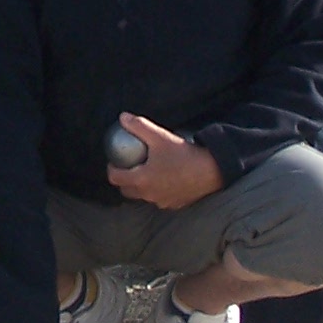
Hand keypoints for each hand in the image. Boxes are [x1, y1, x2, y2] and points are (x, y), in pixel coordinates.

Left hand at [105, 113, 222, 209]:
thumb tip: (123, 118)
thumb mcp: (159, 136)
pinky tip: (163, 178)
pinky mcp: (175, 204)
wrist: (211, 171)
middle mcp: (149, 195)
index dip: (111, 168)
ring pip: (143, 196)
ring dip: (140, 186)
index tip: (115, 160)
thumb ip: (139, 126)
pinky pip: (159, 199)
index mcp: (141, 180)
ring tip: (145, 170)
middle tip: (128, 166)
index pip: (115, 178)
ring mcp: (162, 202)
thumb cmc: (183, 154)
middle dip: (123, 179)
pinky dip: (156, 190)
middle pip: (126, 191)